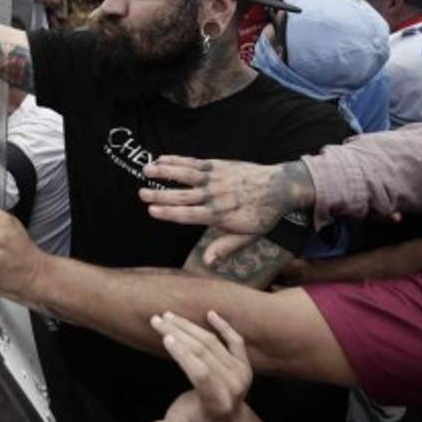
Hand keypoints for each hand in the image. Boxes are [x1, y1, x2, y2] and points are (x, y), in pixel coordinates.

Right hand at [139, 158, 314, 265]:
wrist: (280, 187)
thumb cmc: (262, 215)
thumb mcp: (247, 236)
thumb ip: (225, 247)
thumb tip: (208, 263)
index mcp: (219, 215)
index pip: (189, 214)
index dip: (170, 213)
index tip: (152, 211)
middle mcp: (214, 195)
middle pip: (183, 195)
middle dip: (161, 194)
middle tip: (141, 193)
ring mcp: (215, 178)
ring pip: (186, 174)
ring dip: (165, 171)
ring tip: (146, 169)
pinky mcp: (217, 165)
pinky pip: (193, 162)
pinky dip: (177, 160)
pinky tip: (162, 158)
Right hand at [143, 311, 251, 421]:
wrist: (226, 420)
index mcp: (217, 401)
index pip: (200, 372)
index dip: (183, 354)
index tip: (164, 337)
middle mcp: (233, 385)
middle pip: (204, 352)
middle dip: (178, 332)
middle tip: (156, 320)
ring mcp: (241, 372)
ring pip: (213, 341)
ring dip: (189, 326)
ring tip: (168, 316)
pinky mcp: (244, 362)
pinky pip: (235, 339)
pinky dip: (223, 325)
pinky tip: (210, 313)